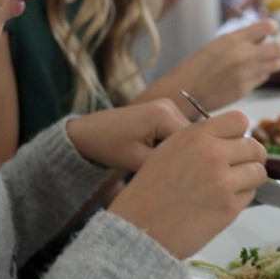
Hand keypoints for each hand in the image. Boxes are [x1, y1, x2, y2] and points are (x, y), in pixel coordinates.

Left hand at [65, 99, 190, 171]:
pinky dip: (168, 143)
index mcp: (164, 114)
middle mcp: (169, 105)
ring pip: (184, 134)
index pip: (192, 141)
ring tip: (153, 158)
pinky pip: (175, 130)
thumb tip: (190, 167)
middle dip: (181, 153)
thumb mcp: (138, 160)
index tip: (174, 173)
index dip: (186, 160)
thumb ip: (167, 161)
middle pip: (189, 136)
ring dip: (175, 148)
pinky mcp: (162, 109)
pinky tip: (152, 151)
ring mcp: (166, 105)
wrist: (88, 133)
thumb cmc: (108, 147)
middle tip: (163, 168)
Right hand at [108, 110, 267, 258]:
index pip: (239, 121)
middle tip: (238, 169)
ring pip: (258, 172)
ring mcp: (223, 181)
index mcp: (196, 136)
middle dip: (250, 158)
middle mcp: (213, 154)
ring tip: (230, 187)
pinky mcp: (229, 207)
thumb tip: (230, 140)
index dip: (240, 134)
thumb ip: (200, 140)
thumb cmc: (148, 192)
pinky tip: (220, 203)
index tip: (235, 145)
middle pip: (255, 147)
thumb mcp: (168, 150)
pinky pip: (250, 195)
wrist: (138, 230)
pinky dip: (240, 198)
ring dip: (249, 179)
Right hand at [145, 18, 279, 113]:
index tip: (273, 31)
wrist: (184, 91)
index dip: (273, 28)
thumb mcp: (217, 44)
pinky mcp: (246, 89)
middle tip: (278, 48)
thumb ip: (240, 40)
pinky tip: (249, 74)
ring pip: (275, 65)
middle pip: (279, 48)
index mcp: (234, 39)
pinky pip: (262, 79)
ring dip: (274, 62)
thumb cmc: (196, 66)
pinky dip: (260, 75)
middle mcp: (244, 55)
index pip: (268, 26)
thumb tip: (262, 36)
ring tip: (266, 61)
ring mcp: (247, 74)